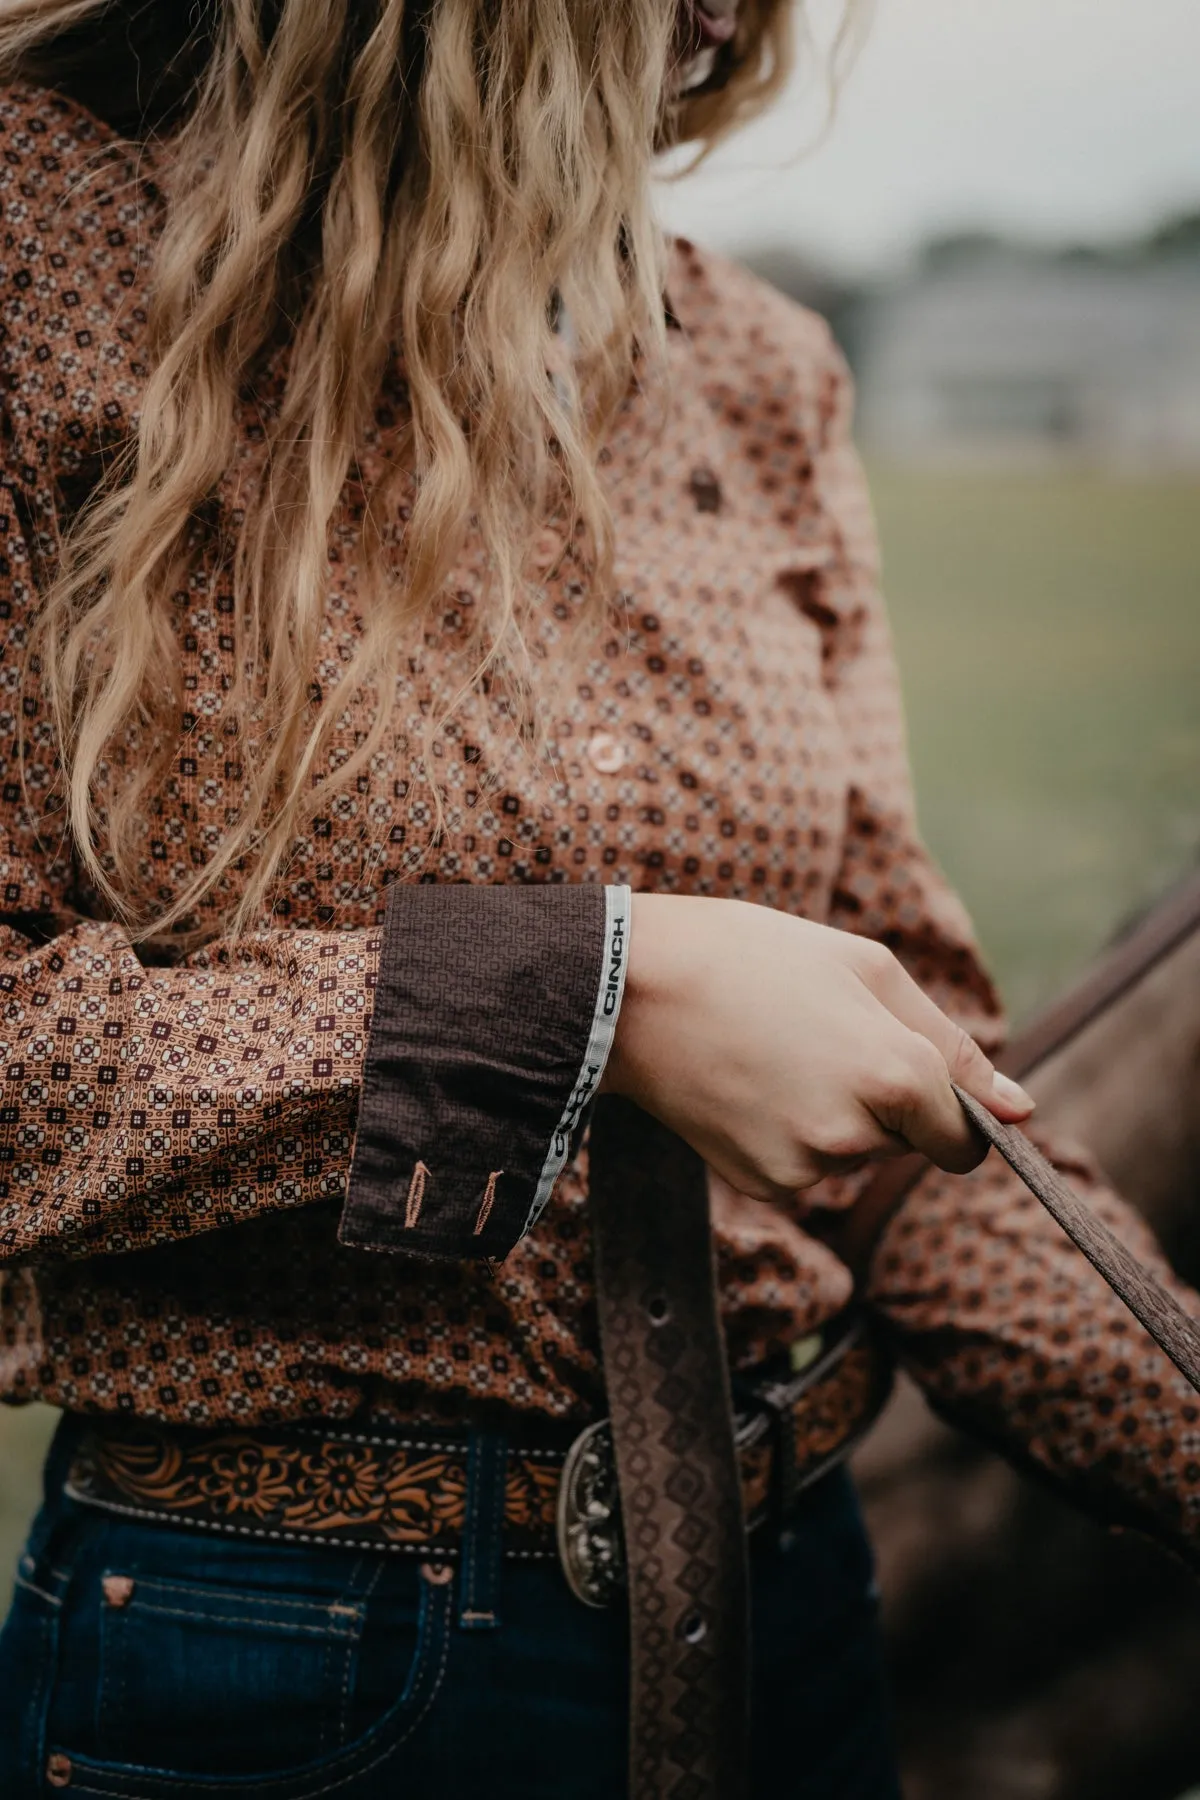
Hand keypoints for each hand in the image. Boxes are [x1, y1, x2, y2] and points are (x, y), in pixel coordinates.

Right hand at [600, 895, 1033, 1202]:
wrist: (631, 989)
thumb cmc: (752, 956)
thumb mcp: (865, 969)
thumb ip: (950, 1044)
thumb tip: (1019, 1111)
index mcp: (896, 1076)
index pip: (966, 1141)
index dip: (949, 1110)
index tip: (908, 1075)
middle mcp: (856, 1136)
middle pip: (906, 1142)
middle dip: (881, 1100)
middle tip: (815, 1033)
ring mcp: (805, 1168)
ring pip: (853, 1154)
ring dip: (832, 1113)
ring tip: (774, 1048)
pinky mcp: (761, 1186)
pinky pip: (805, 1168)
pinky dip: (788, 1133)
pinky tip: (749, 1084)